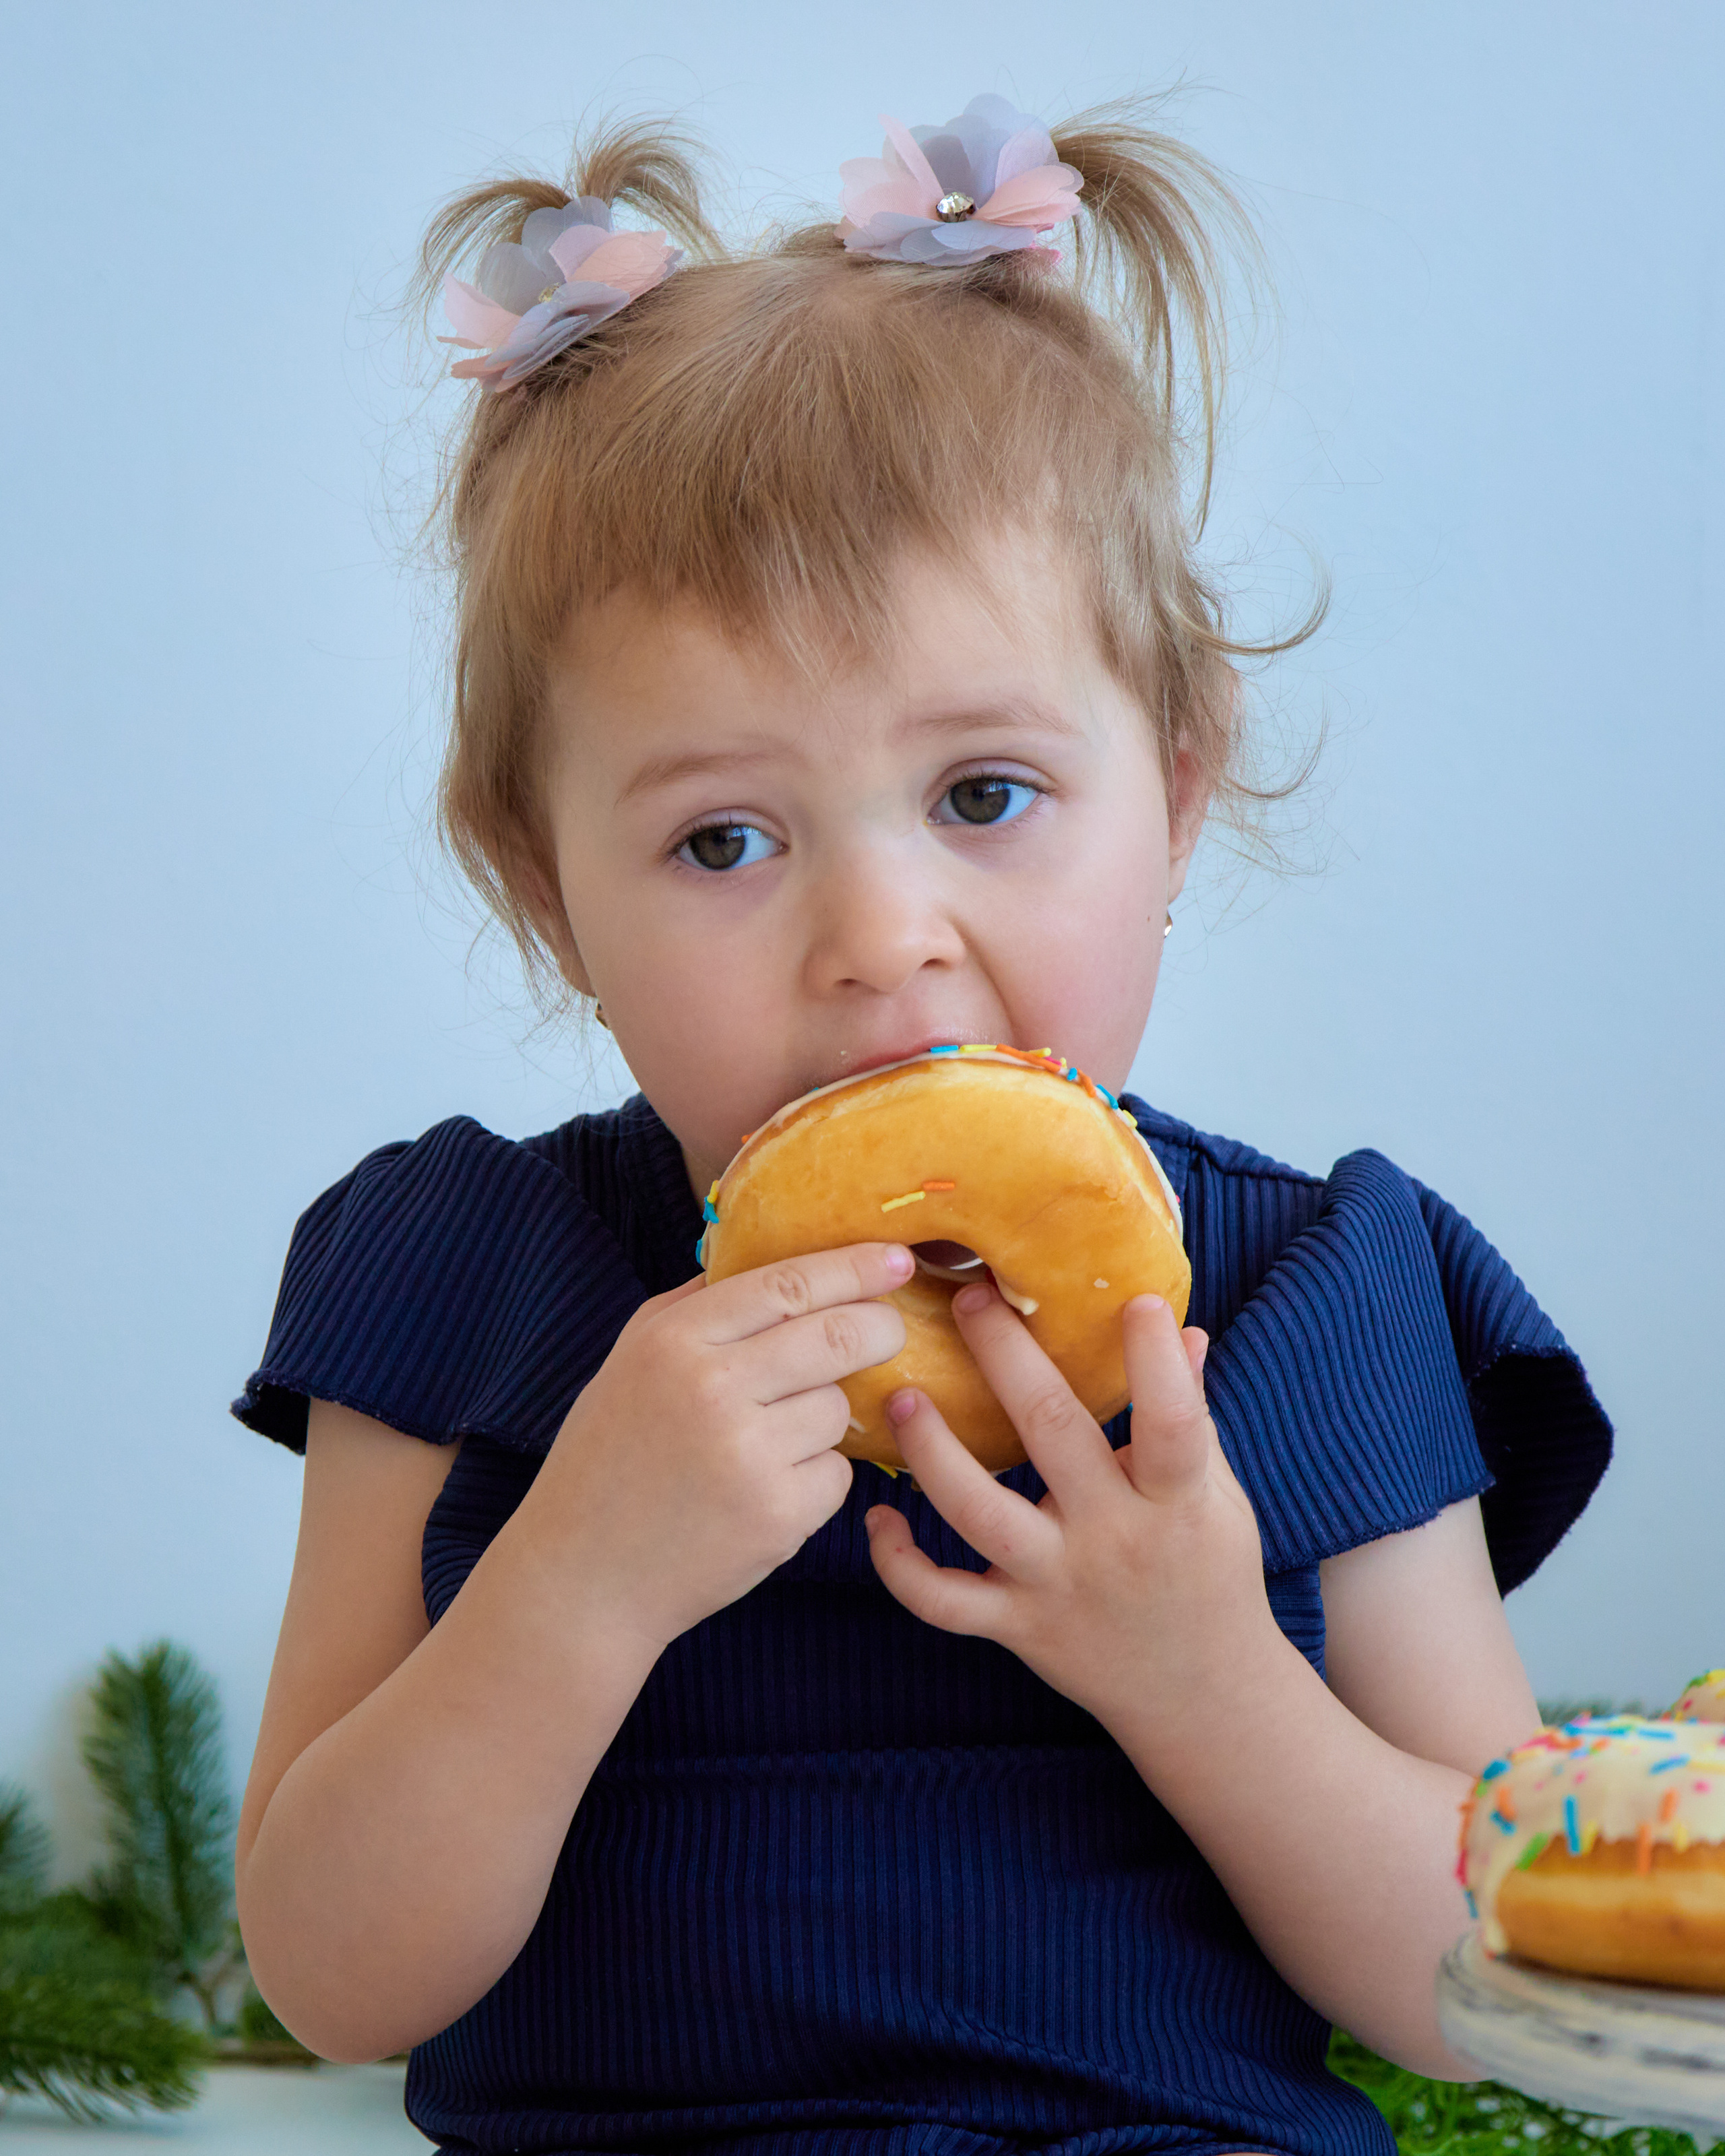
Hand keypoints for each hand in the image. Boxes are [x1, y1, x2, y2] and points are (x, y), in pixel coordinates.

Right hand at [523, 1244, 911, 1653]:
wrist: (582, 1578)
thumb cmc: (608, 1461)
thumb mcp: (632, 1361)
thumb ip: (696, 1306)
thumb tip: (773, 1260)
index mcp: (674, 1341)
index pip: (789, 1284)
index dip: (855, 1266)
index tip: (897, 1258)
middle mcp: (712, 1389)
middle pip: (839, 1335)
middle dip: (880, 1327)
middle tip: (888, 1330)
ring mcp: (749, 1455)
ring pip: (838, 1408)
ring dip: (823, 1418)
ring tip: (768, 1441)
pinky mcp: (778, 1515)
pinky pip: (836, 1474)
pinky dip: (815, 1479)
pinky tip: (764, 1492)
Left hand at [863, 1284, 1275, 1733]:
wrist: (1201, 1694)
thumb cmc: (1209, 1571)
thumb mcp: (1219, 1496)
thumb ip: (1193, 1417)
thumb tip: (1183, 1330)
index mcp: (1176, 1502)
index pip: (1173, 1427)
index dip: (1156, 1366)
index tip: (1133, 1304)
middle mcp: (1113, 1539)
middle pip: (1054, 1439)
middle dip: (1008, 1361)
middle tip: (969, 1299)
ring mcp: (1057, 1584)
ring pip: (979, 1515)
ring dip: (932, 1453)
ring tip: (901, 1398)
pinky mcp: (1017, 1626)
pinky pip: (942, 1600)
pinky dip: (899, 1565)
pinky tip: (877, 1518)